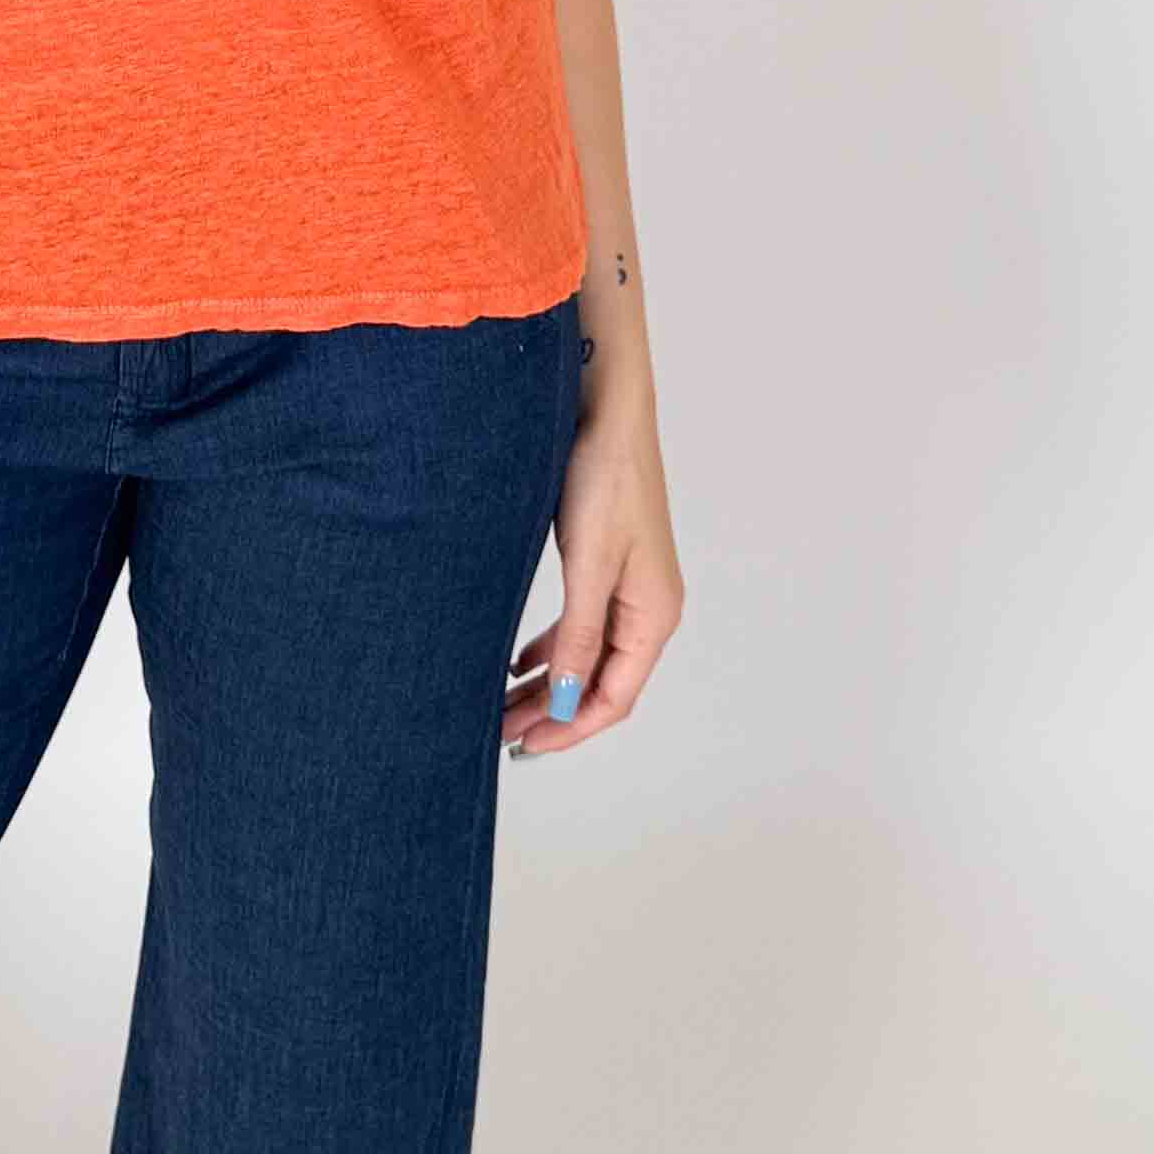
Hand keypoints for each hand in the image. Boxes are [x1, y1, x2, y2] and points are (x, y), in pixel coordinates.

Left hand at [502, 391, 683, 760]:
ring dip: (548, 682)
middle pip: (600, 682)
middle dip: (552, 711)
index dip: (570, 728)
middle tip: (501, 732)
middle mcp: (647, 607)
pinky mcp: (607, 563)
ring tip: (502, 704)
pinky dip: (551, 648)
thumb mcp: (588, 563)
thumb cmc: (605, 475)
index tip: (525, 745)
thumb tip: (565, 698)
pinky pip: (583, 624)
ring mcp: (628, 586)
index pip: (614, 697)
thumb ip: (578, 633)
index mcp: (652, 614)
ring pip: (587, 655)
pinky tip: (518, 659)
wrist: (606, 407)